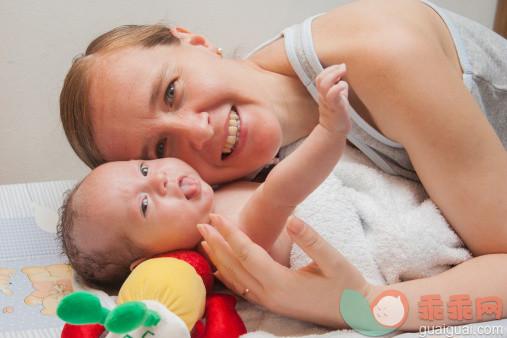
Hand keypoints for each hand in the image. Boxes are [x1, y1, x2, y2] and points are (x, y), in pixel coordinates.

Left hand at [197, 214, 371, 328]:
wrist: (358, 312)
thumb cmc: (348, 285)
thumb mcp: (335, 260)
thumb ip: (312, 240)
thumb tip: (290, 219)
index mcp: (281, 283)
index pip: (247, 253)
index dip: (230, 233)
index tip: (216, 216)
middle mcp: (270, 294)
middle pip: (234, 265)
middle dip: (216, 243)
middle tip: (200, 224)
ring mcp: (269, 302)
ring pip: (234, 278)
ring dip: (217, 258)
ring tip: (204, 241)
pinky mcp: (272, 303)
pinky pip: (241, 288)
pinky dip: (227, 275)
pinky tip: (219, 267)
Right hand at [315, 64, 350, 135]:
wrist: (334, 131)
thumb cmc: (337, 115)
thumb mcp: (339, 99)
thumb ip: (340, 90)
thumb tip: (343, 81)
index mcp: (323, 93)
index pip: (320, 77)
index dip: (329, 69)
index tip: (340, 67)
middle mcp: (323, 96)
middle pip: (320, 79)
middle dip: (332, 70)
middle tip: (343, 67)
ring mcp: (328, 102)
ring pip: (324, 85)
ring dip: (334, 75)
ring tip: (343, 72)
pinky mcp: (334, 108)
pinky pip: (332, 95)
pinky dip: (338, 87)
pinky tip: (343, 86)